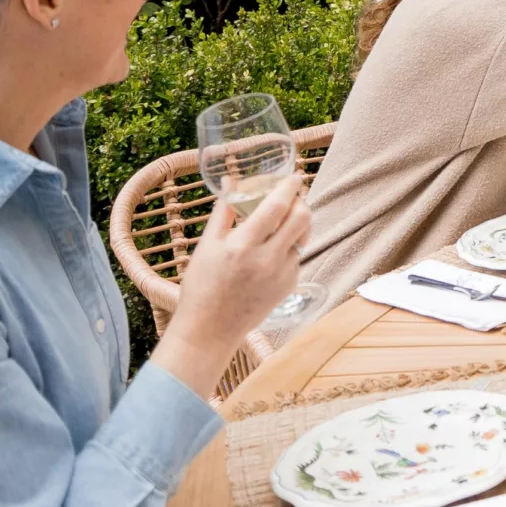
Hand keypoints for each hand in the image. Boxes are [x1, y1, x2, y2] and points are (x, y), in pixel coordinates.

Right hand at [157, 173, 310, 394]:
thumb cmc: (202, 286)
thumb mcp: (207, 246)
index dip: (289, 187)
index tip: (294, 175)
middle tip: (292, 196)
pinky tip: (272, 249)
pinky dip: (289, 246)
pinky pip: (296, 256)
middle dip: (300, 201)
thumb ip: (223, 211)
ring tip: (283, 219)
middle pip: (302, 218)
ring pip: (303, 236)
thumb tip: (230, 180)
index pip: (277, 206)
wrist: (210, 330)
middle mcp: (267, 259)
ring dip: (298, 223)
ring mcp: (282, 274)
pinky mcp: (289, 285)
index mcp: (243, 246)